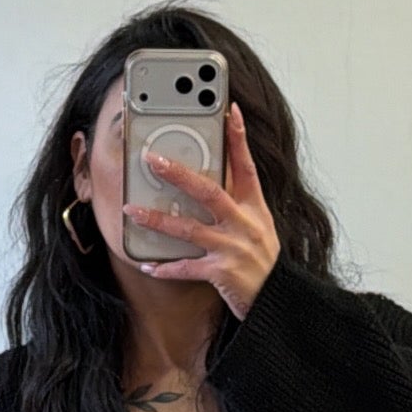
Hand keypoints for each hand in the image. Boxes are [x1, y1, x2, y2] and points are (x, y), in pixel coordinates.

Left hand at [123, 101, 280, 319]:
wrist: (277, 299)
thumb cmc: (263, 262)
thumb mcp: (260, 226)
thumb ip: (239, 204)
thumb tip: (213, 181)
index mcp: (254, 208)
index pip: (246, 166)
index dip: (239, 138)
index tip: (229, 111)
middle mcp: (244, 224)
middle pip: (208, 191)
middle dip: (178, 174)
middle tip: (153, 160)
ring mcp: (232, 248)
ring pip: (189, 228)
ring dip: (158, 219)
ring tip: (133, 211)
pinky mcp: (222, 273)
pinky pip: (187, 268)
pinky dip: (166, 268)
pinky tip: (148, 265)